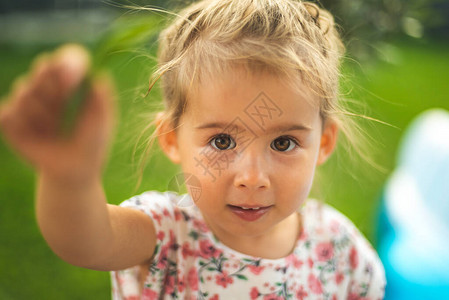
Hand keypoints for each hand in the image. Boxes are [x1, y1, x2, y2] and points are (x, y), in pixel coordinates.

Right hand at [0, 44, 114, 181]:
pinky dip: (21, 123)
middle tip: (64, 100)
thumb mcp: (103, 120)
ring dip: (41, 110)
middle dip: (53, 82)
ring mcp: (27, 105)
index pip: (66, 59)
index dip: (67, 62)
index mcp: (70, 86)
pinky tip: (35, 135)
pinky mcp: (11, 123)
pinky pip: (8, 113)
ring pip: (24, 90)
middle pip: (42, 67)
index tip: (74, 77)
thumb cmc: (93, 144)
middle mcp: (47, 90)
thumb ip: (103, 98)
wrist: (77, 171)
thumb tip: (100, 76)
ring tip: (52, 129)